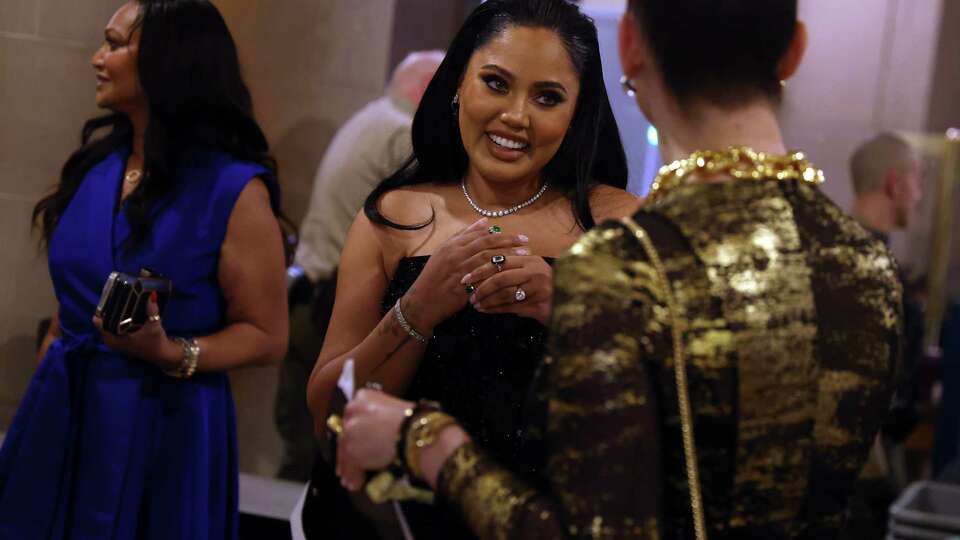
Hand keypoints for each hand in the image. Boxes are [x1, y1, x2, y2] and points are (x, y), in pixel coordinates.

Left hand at [92, 291, 179, 369]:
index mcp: (113, 338)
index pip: (98, 322)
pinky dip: (115, 323)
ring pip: (107, 327)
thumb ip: (152, 309)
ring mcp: (114, 344)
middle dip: (108, 311)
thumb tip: (151, 294)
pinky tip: (123, 315)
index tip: (109, 298)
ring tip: (120, 304)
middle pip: (102, 322)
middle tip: (116, 298)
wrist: (161, 355)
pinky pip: (111, 330)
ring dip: (112, 317)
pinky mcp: (120, 344)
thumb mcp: (154, 324)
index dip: (103, 309)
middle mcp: (111, 341)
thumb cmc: (155, 341)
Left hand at [337, 389, 412, 490]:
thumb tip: (379, 433)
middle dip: (347, 451)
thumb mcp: (394, 409)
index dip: (355, 432)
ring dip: (349, 467)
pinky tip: (357, 484)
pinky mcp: (351, 449)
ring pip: (345, 451)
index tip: (354, 443)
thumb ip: (380, 418)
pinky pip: (349, 466)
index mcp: (363, 396)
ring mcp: (349, 430)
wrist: (415, 432)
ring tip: (352, 480)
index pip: (353, 416)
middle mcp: (352, 410)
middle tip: (349, 464)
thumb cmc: (414, 420)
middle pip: (345, 434)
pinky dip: (353, 476)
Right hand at [404, 218, 528, 330]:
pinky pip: (484, 279)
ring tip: (523, 255)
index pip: (481, 235)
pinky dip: (498, 275)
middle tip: (526, 241)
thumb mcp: (444, 252)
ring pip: (488, 259)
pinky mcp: (463, 287)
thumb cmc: (433, 276)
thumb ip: (463, 236)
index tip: (518, 235)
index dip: (501, 234)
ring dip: (508, 255)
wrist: (422, 301)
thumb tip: (484, 222)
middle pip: (487, 244)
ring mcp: (460, 271)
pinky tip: (512, 274)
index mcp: (452, 246)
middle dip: (509, 241)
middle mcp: (456, 255)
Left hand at [462, 252, 552, 324]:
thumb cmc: (544, 287)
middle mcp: (534, 270)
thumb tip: (484, 271)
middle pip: (500, 277)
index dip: (480, 269)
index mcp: (529, 259)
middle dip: (481, 286)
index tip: (466, 277)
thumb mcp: (529, 273)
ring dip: (487, 300)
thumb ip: (512, 268)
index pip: (499, 261)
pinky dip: (495, 309)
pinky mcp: (539, 303)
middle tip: (469, 294)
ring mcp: (538, 286)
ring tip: (475, 304)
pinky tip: (486, 310)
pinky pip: (511, 306)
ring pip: (504, 293)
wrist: (568, 303)